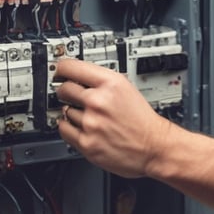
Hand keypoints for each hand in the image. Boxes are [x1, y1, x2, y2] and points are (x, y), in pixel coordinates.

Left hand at [56, 59, 170, 177]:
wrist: (154, 146)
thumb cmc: (142, 120)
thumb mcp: (126, 88)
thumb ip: (102, 81)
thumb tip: (77, 76)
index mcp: (111, 83)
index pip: (72, 67)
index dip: (61, 68)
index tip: (59, 71)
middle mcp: (99, 101)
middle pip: (64, 89)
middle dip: (66, 91)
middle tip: (71, 95)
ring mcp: (91, 123)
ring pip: (65, 111)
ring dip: (72, 113)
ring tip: (90, 117)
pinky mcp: (86, 143)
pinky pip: (64, 129)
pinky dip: (69, 128)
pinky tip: (82, 127)